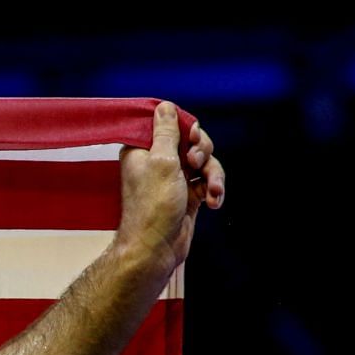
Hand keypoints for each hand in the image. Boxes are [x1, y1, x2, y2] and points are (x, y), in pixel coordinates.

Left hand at [116, 100, 225, 275]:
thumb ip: (166, 133)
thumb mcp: (162, 161)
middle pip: (192, 140)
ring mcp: (173, 178)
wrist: (156, 248)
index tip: (191, 139)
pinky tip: (213, 202)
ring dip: (213, 174)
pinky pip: (208, 181)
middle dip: (203, 150)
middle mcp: (156, 161)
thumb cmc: (153, 207)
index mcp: (141, 150)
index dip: (186, 128)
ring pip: (205, 161)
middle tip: (197, 163)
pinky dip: (214, 189)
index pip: (168, 124)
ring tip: (212, 191)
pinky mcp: (187, 193)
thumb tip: (164, 106)